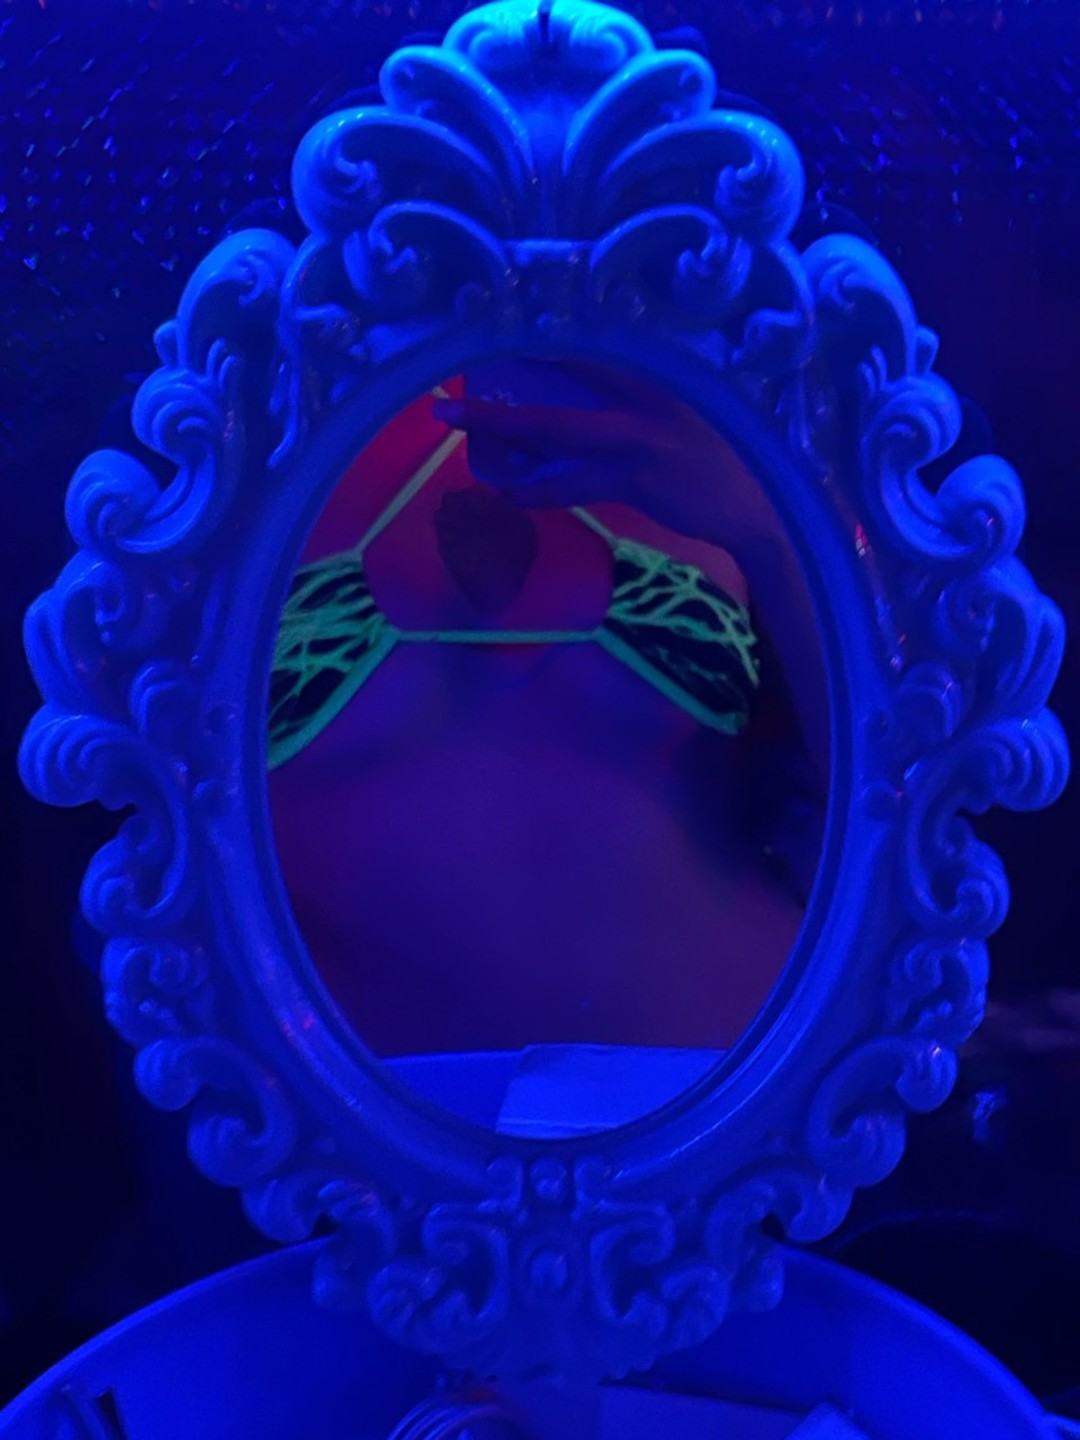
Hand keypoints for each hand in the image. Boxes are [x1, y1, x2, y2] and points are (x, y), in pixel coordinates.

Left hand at [432, 361, 778, 555]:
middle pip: (550, 409)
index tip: (490, 341)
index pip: (582, 362)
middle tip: (445, 407)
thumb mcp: (673, 426)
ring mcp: (636, 442)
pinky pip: (574, 486)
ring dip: (507, 451)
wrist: (754, 504)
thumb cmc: (712, 465)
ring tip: (466, 449)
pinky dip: (541, 493)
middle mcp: (637, 405)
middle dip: (495, 412)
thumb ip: (629, 418)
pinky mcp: (637, 478)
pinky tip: (513, 495)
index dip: (535, 352)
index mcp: (647, 385)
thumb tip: (572, 428)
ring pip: (555, 446)